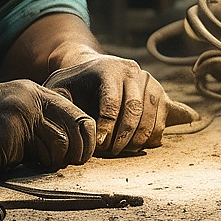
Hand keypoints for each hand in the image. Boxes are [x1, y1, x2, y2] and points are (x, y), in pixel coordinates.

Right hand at [0, 80, 96, 171]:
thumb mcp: (16, 103)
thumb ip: (42, 117)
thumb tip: (72, 146)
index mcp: (37, 94)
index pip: (80, 118)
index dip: (87, 142)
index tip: (80, 156)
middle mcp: (30, 104)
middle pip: (70, 140)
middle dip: (69, 158)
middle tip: (56, 164)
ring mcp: (16, 122)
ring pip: (52, 154)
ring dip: (41, 164)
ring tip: (22, 157)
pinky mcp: (1, 141)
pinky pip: (22, 165)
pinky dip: (15, 167)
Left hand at [45, 51, 166, 155]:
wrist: (94, 71)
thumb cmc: (75, 84)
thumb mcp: (60, 86)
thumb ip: (58, 99)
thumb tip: (61, 115)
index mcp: (108, 68)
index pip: (111, 100)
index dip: (107, 125)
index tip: (100, 144)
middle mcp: (132, 71)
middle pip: (134, 107)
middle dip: (124, 134)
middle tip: (112, 151)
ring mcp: (148, 80)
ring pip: (151, 112)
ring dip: (140, 137)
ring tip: (124, 151)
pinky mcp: (159, 92)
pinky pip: (162, 116)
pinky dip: (154, 134)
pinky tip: (140, 145)